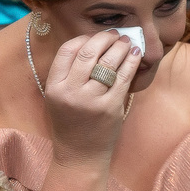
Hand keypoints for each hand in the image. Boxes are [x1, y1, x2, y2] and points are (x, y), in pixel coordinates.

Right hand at [43, 30, 140, 163]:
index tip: (95, 36)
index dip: (83, 38)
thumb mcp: (58, 98)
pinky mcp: (110, 107)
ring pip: (108, 62)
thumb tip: (92, 45)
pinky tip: (135, 54)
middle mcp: (70, 91)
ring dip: (120, 47)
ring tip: (127, 42)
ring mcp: (91, 99)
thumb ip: (69, 74)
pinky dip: (131, 62)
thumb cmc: (70, 123)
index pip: (67, 50)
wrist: (79, 155)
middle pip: (89, 52)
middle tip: (115, 35)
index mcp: (54, 87)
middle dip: (105, 38)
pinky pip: (123, 77)